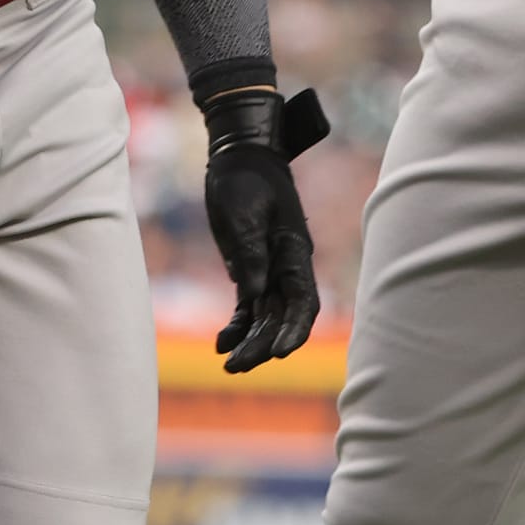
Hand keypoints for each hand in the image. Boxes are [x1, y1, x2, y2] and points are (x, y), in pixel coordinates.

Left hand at [201, 87, 327, 372]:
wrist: (238, 157)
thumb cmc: (245, 179)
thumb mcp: (245, 213)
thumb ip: (251, 253)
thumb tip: (254, 294)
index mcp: (295, 252)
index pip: (303, 301)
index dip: (295, 329)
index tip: (280, 353)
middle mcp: (287, 265)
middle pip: (282, 316)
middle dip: (264, 344)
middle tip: (238, 367)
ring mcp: (269, 269)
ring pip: (265, 316)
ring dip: (250, 341)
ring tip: (229, 365)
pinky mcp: (249, 269)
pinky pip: (247, 306)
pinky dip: (237, 326)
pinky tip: (221, 344)